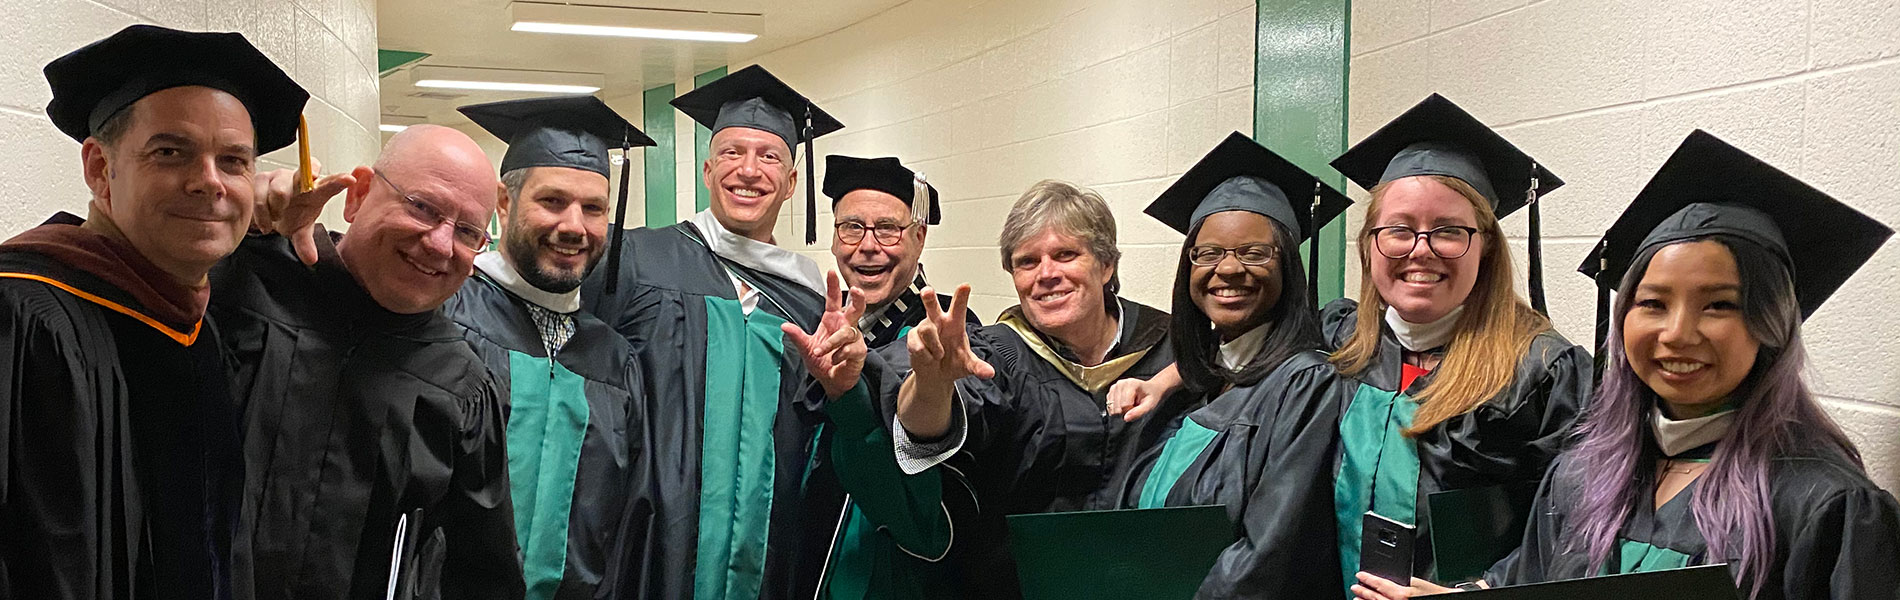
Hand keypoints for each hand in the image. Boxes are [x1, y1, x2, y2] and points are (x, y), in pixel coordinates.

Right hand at [252, 162, 353, 265]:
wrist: (267, 212)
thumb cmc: (291, 214)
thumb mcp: (300, 230)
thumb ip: (305, 243)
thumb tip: (310, 259)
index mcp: (315, 189)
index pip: (329, 182)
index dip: (338, 180)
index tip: (349, 180)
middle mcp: (298, 178)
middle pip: (300, 178)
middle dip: (294, 196)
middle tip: (283, 212)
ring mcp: (280, 176)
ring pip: (278, 190)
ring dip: (275, 208)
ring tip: (275, 217)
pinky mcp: (260, 178)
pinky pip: (259, 195)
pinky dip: (261, 213)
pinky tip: (264, 220)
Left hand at [782, 271, 868, 398]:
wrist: (832, 382)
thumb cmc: (822, 362)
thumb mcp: (806, 348)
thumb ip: (797, 336)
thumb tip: (784, 325)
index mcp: (832, 321)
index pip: (833, 300)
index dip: (832, 286)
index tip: (831, 271)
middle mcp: (845, 326)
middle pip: (856, 308)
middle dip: (858, 298)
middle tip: (856, 290)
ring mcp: (854, 339)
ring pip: (847, 332)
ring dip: (832, 342)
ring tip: (821, 350)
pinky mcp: (859, 352)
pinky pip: (850, 348)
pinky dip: (839, 354)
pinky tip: (834, 360)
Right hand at [906, 284, 993, 386]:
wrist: (935, 375)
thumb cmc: (953, 362)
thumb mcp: (967, 365)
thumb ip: (977, 367)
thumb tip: (989, 373)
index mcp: (955, 323)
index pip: (959, 307)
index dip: (961, 296)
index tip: (965, 285)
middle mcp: (939, 321)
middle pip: (932, 306)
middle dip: (929, 298)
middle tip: (927, 291)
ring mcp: (924, 328)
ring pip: (926, 330)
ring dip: (934, 347)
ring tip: (938, 356)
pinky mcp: (913, 337)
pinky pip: (917, 345)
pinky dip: (925, 356)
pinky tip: (928, 358)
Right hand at [1106, 363, 1180, 421]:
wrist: (1149, 389)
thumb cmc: (1151, 397)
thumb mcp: (1149, 405)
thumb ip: (1138, 412)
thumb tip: (1125, 418)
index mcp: (1131, 384)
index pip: (1124, 405)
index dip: (1131, 410)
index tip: (1138, 406)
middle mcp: (1120, 383)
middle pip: (1117, 407)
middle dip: (1125, 411)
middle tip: (1134, 406)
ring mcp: (1115, 386)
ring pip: (1112, 407)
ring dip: (1120, 410)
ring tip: (1130, 404)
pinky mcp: (1111, 391)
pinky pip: (1109, 405)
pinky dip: (1116, 408)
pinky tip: (1124, 404)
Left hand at [1351, 572, 1462, 598]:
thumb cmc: (1433, 593)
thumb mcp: (1416, 582)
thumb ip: (1401, 581)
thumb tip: (1387, 578)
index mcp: (1402, 593)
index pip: (1379, 584)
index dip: (1367, 579)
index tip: (1359, 575)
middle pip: (1375, 597)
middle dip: (1363, 592)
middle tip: (1354, 587)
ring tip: (1358, 598)